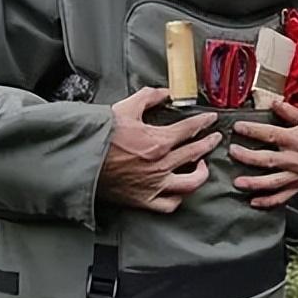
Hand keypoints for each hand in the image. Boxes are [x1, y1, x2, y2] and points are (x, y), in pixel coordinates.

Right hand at [96, 87, 220, 212]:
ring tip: (202, 165)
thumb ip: (148, 97)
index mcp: (159, 141)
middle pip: (196, 153)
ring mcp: (155, 185)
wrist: (82, 159)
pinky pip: (170, 204)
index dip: (204, 122)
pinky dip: (179, 197)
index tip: (211, 119)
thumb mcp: (125, 108)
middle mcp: (162, 164)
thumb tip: (164, 93)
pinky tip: (181, 190)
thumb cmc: (102, 136)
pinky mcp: (145, 200)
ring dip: (202, 173)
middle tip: (215, 138)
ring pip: (191, 183)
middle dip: (209, 143)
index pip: (190, 129)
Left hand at [230, 99, 297, 208]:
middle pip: (267, 160)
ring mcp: (294, 175)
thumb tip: (274, 103)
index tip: (237, 127)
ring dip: (254, 183)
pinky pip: (282, 197)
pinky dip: (268, 201)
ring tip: (238, 183)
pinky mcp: (296, 186)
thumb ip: (289, 112)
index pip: (270, 135)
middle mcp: (293, 159)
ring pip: (272, 182)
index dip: (253, 131)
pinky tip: (254, 202)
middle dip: (248, 157)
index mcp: (294, 140)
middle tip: (232, 152)